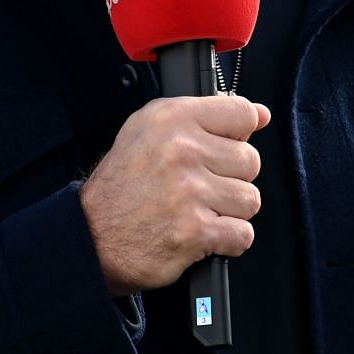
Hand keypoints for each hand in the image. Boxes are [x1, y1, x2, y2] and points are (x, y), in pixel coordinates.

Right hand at [78, 95, 270, 295]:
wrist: (92, 235)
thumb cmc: (123, 183)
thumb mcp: (150, 129)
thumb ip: (207, 116)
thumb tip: (261, 114)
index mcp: (172, 118)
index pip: (242, 114)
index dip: (238, 135)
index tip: (224, 148)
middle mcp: (182, 150)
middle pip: (250, 161)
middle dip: (231, 178)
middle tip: (201, 186)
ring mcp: (190, 192)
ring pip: (250, 199)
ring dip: (230, 211)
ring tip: (200, 210)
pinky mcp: (195, 231)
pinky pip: (243, 234)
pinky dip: (228, 240)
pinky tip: (203, 233)